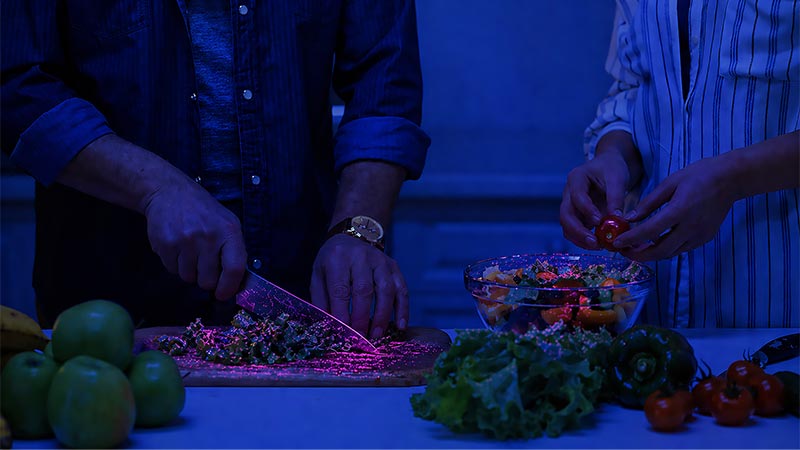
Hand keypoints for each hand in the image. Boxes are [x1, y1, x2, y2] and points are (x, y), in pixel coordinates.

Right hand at [142, 180, 246, 299]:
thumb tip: (235, 282)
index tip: (223, 294)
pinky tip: (177, 247)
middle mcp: (208, 237)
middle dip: (206, 279)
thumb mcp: (227, 223)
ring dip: (189, 271)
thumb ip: (233, 250)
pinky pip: (172, 270)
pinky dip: (175, 264)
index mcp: (229, 231)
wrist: (169, 192)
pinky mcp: (165, 245)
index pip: (234, 269)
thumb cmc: (203, 211)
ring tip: (189, 252)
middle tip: (203, 265)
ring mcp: (185, 241)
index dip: (229, 287)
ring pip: (188, 278)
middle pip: (208, 281)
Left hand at [310, 234, 407, 338]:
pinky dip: (402, 309)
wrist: (350, 236)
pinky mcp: (394, 266)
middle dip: (362, 318)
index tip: (343, 335)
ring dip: (382, 316)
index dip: (342, 314)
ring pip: (386, 290)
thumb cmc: (332, 261)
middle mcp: (360, 257)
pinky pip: (402, 289)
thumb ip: (321, 301)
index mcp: (337, 259)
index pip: (340, 290)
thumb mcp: (318, 276)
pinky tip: (400, 326)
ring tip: (376, 335)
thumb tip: (328, 329)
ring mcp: (380, 260)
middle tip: (360, 340)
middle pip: (364, 290)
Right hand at [560, 150, 632, 249]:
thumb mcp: (617, 178)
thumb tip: (617, 219)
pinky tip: (599, 244)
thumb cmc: (612, 168)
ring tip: (598, 246)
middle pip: (565, 214)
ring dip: (579, 238)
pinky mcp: (577, 215)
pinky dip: (583, 239)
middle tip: (595, 242)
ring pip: (567, 225)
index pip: (577, 196)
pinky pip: (574, 230)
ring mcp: (570, 205)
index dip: (586, 210)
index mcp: (576, 178)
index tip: (599, 222)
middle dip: (578, 231)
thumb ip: (616, 198)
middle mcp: (568, 193)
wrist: (609, 167)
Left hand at [614, 156, 736, 260]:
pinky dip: (666, 249)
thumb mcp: (670, 183)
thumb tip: (630, 218)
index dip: (631, 239)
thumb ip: (649, 203)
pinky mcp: (705, 238)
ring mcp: (700, 235)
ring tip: (635, 249)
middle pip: (660, 251)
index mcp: (680, 211)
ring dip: (651, 255)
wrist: (732, 179)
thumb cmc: (699, 175)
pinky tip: (655, 242)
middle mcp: (691, 227)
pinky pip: (681, 249)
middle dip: (639, 255)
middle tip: (623, 251)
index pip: (649, 231)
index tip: (616, 243)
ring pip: (671, 253)